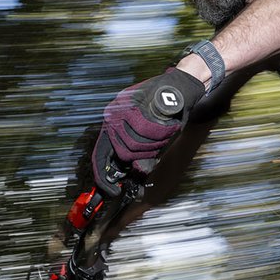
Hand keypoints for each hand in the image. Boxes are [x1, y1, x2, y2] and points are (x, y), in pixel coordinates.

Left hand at [90, 67, 205, 191]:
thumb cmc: (164, 111)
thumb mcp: (148, 133)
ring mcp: (122, 111)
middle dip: (144, 155)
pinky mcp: (137, 108)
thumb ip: (138, 151)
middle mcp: (112, 116)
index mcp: (111, 121)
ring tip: (162, 130)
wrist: (178, 88)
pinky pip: (148, 135)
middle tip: (157, 145)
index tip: (111, 190)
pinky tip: (165, 125)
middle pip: (123, 154)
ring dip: (155, 144)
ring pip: (136, 146)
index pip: (101, 155)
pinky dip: (161, 134)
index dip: (104, 176)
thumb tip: (135, 172)